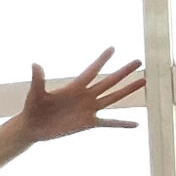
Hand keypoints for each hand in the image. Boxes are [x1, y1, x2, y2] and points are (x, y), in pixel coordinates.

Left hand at [20, 48, 144, 140]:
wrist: (32, 127)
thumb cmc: (32, 108)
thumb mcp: (36, 93)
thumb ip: (38, 80)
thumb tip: (34, 64)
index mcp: (74, 87)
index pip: (92, 70)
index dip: (102, 60)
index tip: (113, 48)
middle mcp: (85, 96)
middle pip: (109, 81)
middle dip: (123, 71)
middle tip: (138, 61)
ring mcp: (89, 110)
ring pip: (113, 98)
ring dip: (128, 90)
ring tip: (143, 81)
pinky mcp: (89, 123)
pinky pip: (109, 123)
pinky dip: (122, 124)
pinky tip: (136, 124)